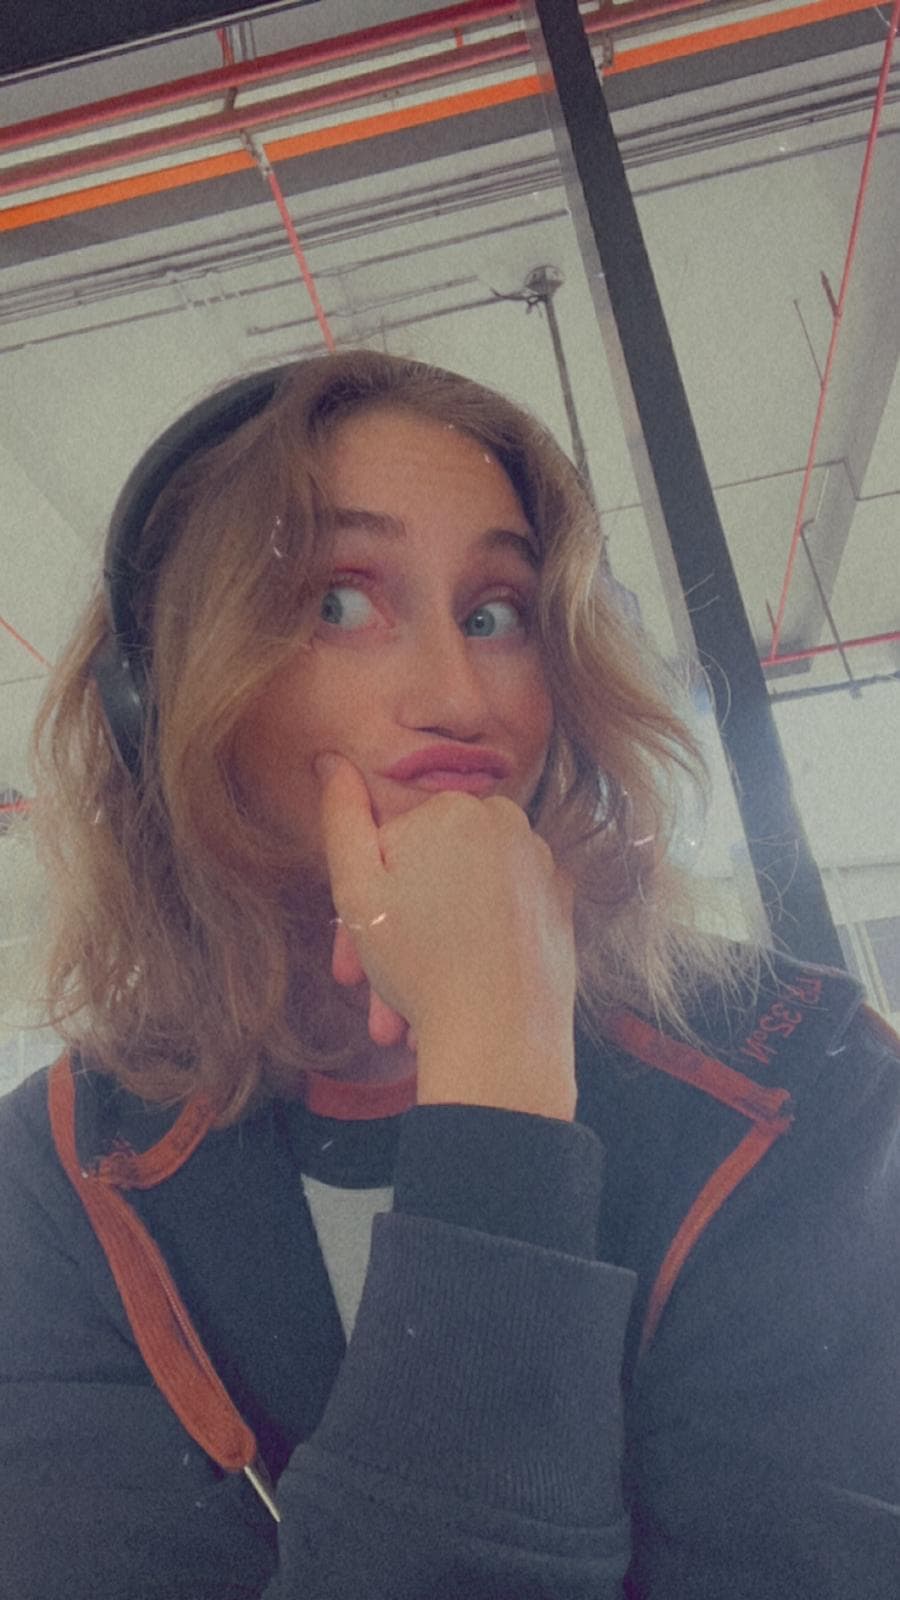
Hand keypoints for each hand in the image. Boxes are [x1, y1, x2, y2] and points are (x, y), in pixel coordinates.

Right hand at [315, 753, 577, 1118]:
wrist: (501, 1038)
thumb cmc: (419, 963)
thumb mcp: (356, 889)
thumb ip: (341, 817)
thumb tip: (332, 759)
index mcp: (455, 807)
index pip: (392, 844)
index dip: (362, 904)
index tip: (348, 962)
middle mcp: (508, 822)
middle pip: (431, 873)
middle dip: (396, 934)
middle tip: (374, 995)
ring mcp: (542, 863)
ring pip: (465, 899)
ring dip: (432, 948)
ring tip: (409, 1015)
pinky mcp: (562, 903)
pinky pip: (503, 916)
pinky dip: (477, 946)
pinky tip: (455, 995)